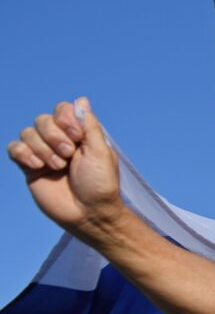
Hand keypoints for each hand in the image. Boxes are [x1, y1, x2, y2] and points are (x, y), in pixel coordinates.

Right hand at [9, 98, 123, 234]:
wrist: (89, 213)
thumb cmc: (101, 185)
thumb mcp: (101, 152)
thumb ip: (89, 125)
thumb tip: (81, 100)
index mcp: (79, 135)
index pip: (62, 110)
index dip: (64, 118)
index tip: (77, 135)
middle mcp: (60, 141)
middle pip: (42, 120)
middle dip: (54, 135)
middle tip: (69, 155)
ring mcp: (43, 154)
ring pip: (28, 133)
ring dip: (42, 148)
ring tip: (58, 166)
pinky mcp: (29, 168)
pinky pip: (14, 148)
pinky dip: (23, 153)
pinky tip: (37, 166)